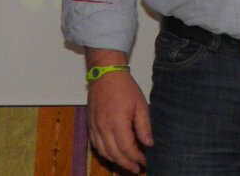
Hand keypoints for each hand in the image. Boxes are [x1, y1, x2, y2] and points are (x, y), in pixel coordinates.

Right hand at [85, 51, 151, 172]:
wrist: (105, 74)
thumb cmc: (124, 87)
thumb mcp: (140, 104)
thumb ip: (144, 126)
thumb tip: (148, 144)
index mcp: (117, 123)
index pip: (127, 148)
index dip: (136, 158)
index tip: (145, 161)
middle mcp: (104, 128)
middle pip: (115, 154)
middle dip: (127, 164)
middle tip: (137, 169)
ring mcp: (95, 127)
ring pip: (104, 152)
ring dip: (115, 161)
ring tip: (127, 164)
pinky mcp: (90, 124)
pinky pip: (96, 145)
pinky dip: (104, 153)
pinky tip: (112, 154)